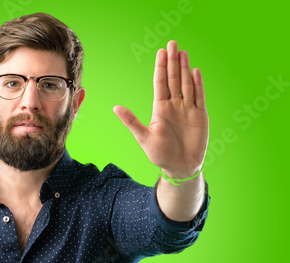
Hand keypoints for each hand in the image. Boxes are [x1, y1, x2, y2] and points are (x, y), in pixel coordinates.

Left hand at [113, 40, 207, 178]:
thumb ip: (131, 121)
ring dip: (185, 68)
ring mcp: (187, 109)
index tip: (160, 52)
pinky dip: (198, 84)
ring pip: (186, 84)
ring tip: (183, 52)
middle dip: (173, 62)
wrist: (180, 166)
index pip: (160, 84)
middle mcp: (174, 106)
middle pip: (174, 79)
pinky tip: (195, 71)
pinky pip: (199, 96)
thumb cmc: (160, 154)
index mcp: (160, 109)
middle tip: (172, 43)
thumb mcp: (144, 137)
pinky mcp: (200, 115)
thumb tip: (115, 108)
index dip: (161, 68)